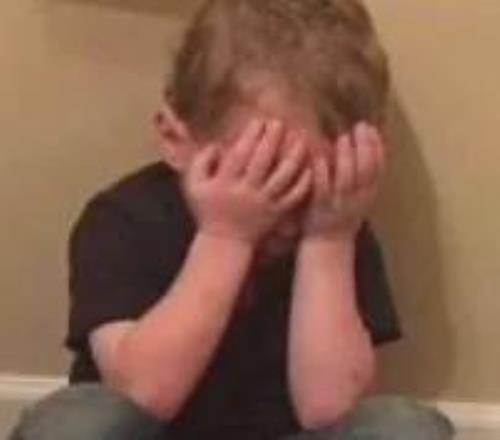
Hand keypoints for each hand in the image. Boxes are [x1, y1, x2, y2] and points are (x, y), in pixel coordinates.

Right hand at [185, 119, 311, 243]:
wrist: (225, 242)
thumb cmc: (208, 210)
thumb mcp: (193, 186)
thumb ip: (200, 162)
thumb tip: (217, 144)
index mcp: (225, 183)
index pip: (240, 154)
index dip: (251, 136)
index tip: (259, 121)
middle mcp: (246, 192)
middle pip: (262, 161)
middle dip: (272, 140)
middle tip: (280, 123)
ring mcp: (263, 203)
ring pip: (282, 178)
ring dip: (293, 158)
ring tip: (300, 140)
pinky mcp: (276, 213)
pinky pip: (293, 196)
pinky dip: (303, 182)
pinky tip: (309, 168)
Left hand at [303, 122, 385, 240]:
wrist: (327, 245)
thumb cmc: (341, 217)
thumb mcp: (358, 198)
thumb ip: (361, 177)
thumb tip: (361, 147)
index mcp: (368, 195)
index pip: (378, 169)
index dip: (377, 147)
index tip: (372, 129)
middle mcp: (357, 200)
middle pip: (365, 170)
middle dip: (365, 146)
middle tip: (359, 127)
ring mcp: (338, 203)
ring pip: (346, 178)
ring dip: (345, 156)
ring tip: (343, 138)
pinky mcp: (320, 207)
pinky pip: (322, 187)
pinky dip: (322, 171)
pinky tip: (320, 156)